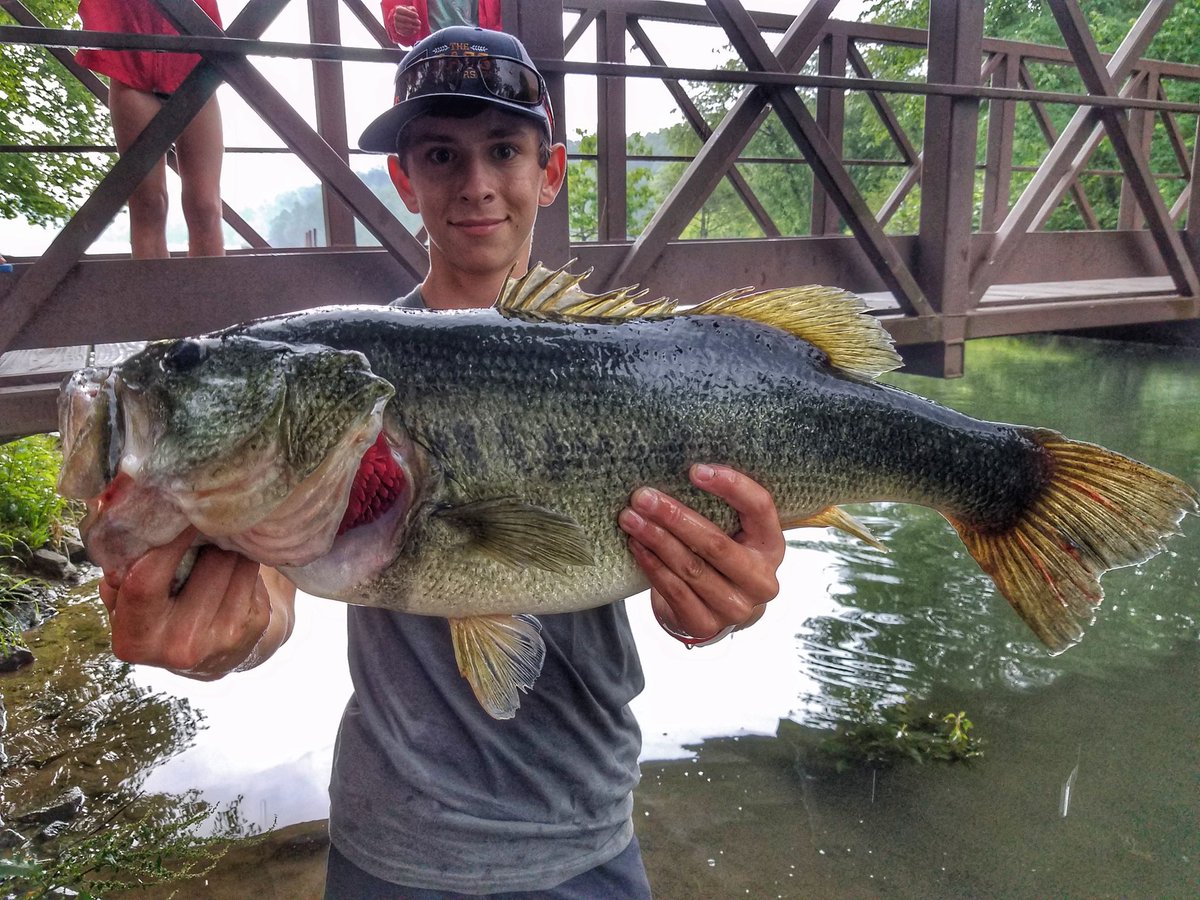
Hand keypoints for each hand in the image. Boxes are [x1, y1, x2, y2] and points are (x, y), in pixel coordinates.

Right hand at [99, 528, 295, 679]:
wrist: (211, 649)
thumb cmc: (160, 611)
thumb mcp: (127, 599)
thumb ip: (121, 568)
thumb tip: (125, 518)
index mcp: (136, 640)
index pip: (145, 579)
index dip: (163, 540)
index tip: (175, 506)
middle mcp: (180, 646)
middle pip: (205, 562)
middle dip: (204, 534)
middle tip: (200, 519)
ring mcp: (222, 637)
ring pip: (232, 560)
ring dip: (226, 542)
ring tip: (215, 542)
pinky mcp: (254, 625)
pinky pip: (251, 570)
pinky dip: (244, 556)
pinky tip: (234, 560)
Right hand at [391, 2, 420, 41]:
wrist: (402, 20)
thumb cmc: (408, 13)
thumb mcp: (410, 9)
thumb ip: (412, 9)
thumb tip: (414, 11)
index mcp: (398, 9)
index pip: (404, 12)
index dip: (412, 14)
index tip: (417, 16)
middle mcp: (396, 16)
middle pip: (405, 19)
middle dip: (413, 21)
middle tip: (419, 22)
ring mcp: (396, 24)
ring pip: (405, 26)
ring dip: (413, 27)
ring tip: (418, 27)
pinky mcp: (398, 30)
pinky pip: (405, 32)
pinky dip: (411, 32)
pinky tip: (414, 30)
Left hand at [618, 464, 783, 644]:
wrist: (717, 609)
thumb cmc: (722, 557)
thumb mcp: (734, 532)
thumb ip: (721, 509)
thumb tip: (681, 470)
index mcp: (772, 546)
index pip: (759, 507)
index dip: (731, 486)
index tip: (694, 470)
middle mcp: (761, 580)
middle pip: (715, 543)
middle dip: (674, 517)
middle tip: (643, 497)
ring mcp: (736, 607)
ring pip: (690, 567)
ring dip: (656, 539)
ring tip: (630, 518)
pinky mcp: (707, 624)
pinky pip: (674, 590)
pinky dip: (651, 565)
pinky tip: (636, 545)